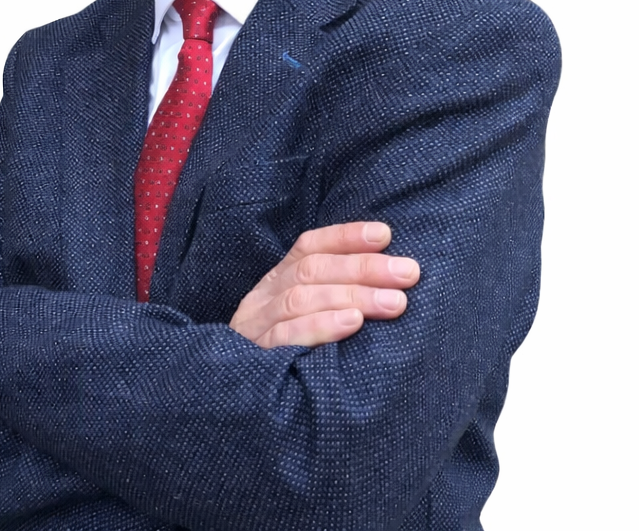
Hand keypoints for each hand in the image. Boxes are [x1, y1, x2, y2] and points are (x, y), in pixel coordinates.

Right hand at [228, 222, 419, 348]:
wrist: (230, 404)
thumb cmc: (286, 358)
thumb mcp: (303, 320)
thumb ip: (332, 297)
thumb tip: (389, 283)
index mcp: (276, 281)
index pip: (310, 247)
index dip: (346, 237)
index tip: (385, 235)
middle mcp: (264, 297)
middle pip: (312, 270)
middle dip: (364, 268)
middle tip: (408, 273)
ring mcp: (256, 327)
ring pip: (301, 298)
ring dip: (352, 296)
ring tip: (394, 302)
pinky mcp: (255, 358)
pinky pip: (286, 337)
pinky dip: (320, 326)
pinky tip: (352, 324)